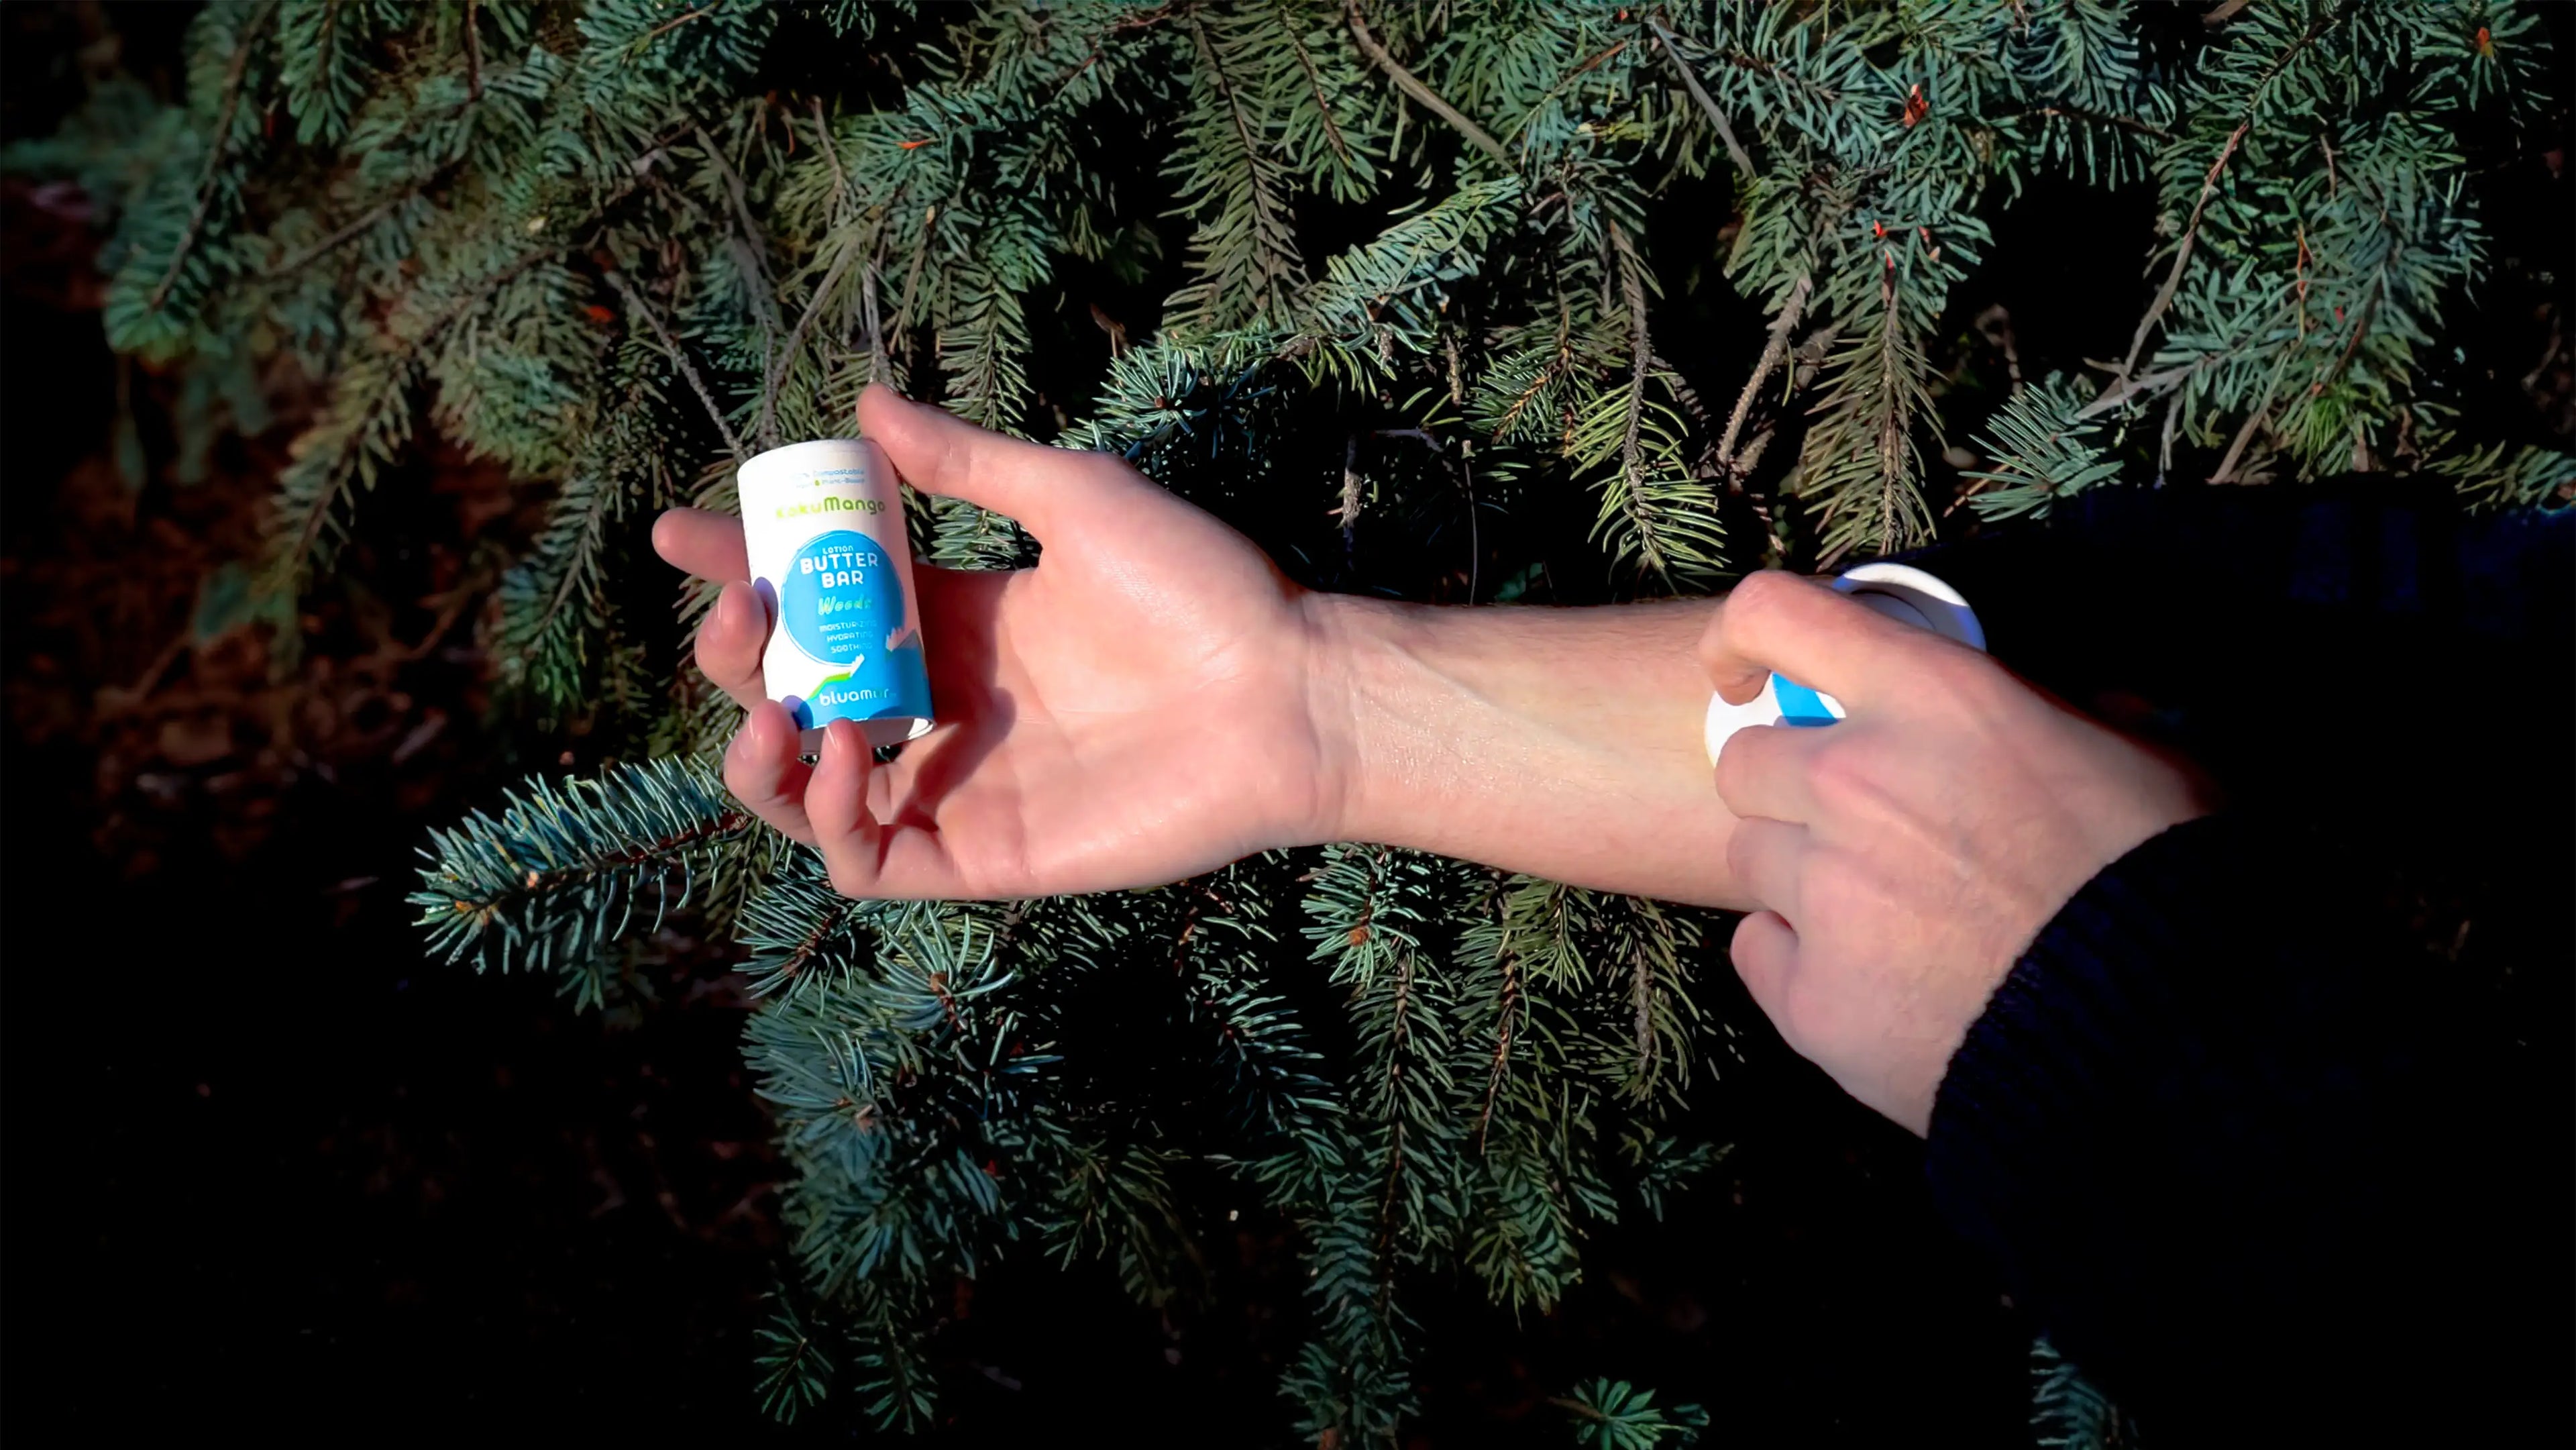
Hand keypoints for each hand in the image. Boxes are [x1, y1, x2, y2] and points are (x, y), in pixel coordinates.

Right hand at [654, 385, 1342, 898]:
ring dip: (758, 749)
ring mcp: (956, 784)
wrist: (1287, 690)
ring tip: (777, 703)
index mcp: (953, 620)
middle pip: (790, 692)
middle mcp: (940, 703)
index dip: (739, 567)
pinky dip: (828, 815)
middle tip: (736, 609)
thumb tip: (864, 405)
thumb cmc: (1202, 590)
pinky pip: (865, 858)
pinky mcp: (983, 854)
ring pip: (803, 790)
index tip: (678, 532)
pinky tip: (843, 749)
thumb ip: (970, 464)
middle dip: (734, 655)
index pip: (817, 600)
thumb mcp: (1074, 501)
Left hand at [1702, 571, 2206, 1133]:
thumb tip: (2032, 699)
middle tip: (1869, 828)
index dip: (1745, 637)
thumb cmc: (2166, 879)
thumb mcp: (2140, 747)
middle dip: (1792, 788)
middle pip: (1746, 761)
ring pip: (1752, 859)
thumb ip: (2053, 705)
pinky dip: (1805, 963)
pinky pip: (1759, 952)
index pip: (1777, 614)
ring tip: (1900, 917)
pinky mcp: (1811, 997)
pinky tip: (1885, 980)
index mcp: (1932, 699)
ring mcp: (1826, 895)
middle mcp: (1856, 783)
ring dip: (1804, 879)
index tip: (1745, 673)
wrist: (2173, 1036)